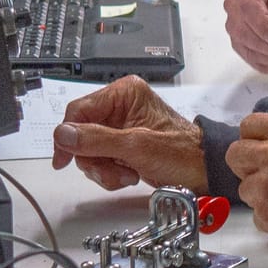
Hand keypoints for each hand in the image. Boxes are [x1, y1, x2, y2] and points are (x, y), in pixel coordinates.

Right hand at [50, 76, 206, 191]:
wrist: (204, 172)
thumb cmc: (183, 153)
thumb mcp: (136, 146)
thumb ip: (97, 140)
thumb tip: (64, 134)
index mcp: (124, 94)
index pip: (78, 110)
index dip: (68, 136)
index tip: (63, 158)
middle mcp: (120, 106)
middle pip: (82, 134)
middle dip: (94, 158)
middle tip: (111, 169)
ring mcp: (121, 127)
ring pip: (89, 151)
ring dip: (104, 169)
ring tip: (126, 173)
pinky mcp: (123, 145)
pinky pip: (101, 160)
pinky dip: (111, 173)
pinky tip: (130, 174)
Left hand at [225, 112, 267, 254]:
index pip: (249, 124)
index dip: (252, 139)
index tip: (257, 148)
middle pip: (235, 153)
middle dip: (245, 165)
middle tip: (262, 175)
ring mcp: (265, 182)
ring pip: (244, 187)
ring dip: (259, 195)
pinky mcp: (264, 210)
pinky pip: (255, 214)